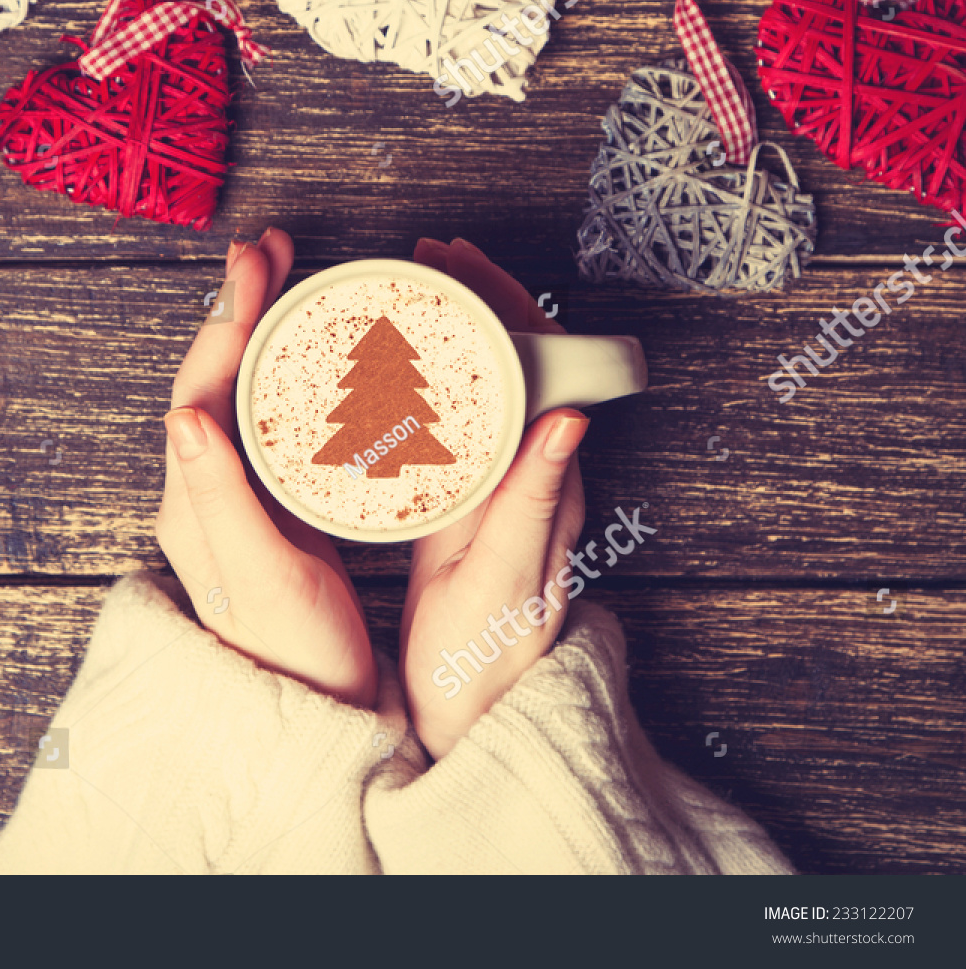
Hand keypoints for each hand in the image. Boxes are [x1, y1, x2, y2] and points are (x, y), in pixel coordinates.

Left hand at [155, 229, 377, 707]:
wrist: (309, 712)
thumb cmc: (290, 653)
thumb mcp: (260, 575)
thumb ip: (219, 497)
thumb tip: (183, 413)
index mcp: (193, 498)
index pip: (202, 386)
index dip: (228, 319)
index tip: (257, 264)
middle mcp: (203, 489)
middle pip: (215, 375)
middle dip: (239, 305)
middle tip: (272, 248)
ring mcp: (234, 496)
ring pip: (240, 389)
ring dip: (258, 327)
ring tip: (285, 276)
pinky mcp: (267, 505)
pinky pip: (269, 416)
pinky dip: (285, 369)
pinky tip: (312, 354)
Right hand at [400, 237, 588, 760]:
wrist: (472, 710)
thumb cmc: (484, 655)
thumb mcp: (503, 580)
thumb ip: (535, 501)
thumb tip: (569, 419)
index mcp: (549, 481)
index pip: (542, 363)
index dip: (503, 303)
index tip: (457, 264)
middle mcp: (535, 474)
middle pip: (517, 359)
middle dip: (477, 298)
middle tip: (426, 258)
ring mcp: (502, 484)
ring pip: (488, 381)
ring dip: (457, 328)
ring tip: (414, 291)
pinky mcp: (471, 500)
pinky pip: (461, 415)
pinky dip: (433, 372)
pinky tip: (400, 362)